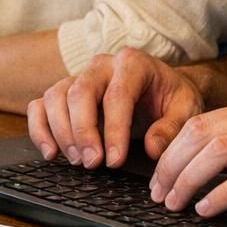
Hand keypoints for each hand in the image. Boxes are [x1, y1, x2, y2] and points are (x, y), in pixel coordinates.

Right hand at [27, 48, 203, 168]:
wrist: (162, 89)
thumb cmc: (172, 98)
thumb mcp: (186, 109)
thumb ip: (173, 127)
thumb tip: (153, 148)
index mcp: (133, 63)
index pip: (117, 94)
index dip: (114, 130)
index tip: (115, 160)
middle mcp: (102, 65)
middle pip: (80, 92)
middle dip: (83, 131)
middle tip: (93, 163)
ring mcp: (79, 76)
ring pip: (56, 96)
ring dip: (62, 132)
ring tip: (78, 161)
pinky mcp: (64, 92)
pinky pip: (40, 105)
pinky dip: (39, 129)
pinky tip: (51, 153)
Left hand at [151, 98, 226, 216]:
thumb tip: (216, 166)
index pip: (202, 121)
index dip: (173, 148)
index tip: (160, 175)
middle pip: (201, 132)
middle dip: (171, 164)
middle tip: (158, 193)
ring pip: (218, 150)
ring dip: (188, 178)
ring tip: (176, 203)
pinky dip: (221, 193)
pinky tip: (208, 208)